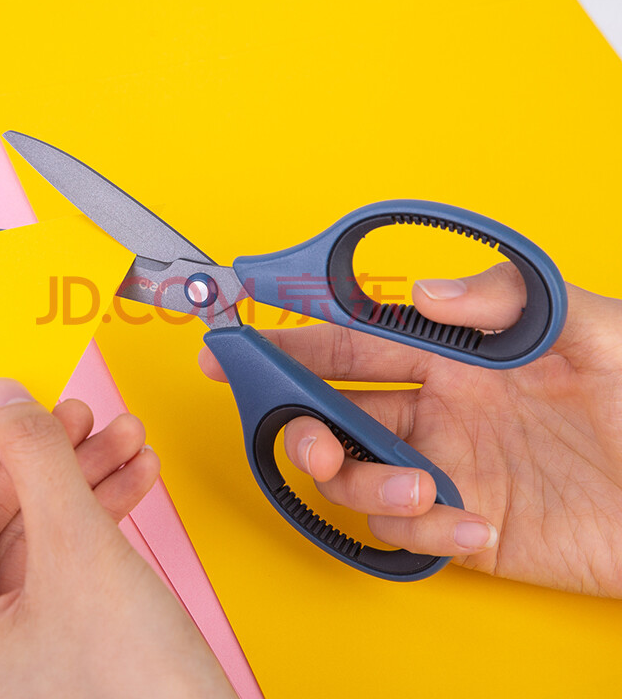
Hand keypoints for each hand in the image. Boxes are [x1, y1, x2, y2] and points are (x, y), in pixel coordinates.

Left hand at [0, 379, 235, 698]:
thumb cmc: (132, 688)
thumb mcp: (76, 546)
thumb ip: (36, 459)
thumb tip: (5, 399)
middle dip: (43, 458)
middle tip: (76, 416)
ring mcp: (20, 636)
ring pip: (39, 527)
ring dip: (84, 474)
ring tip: (123, 437)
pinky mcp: (67, 630)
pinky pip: (71, 550)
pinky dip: (102, 507)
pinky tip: (134, 475)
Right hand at [200, 264, 621, 596]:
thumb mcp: (589, 327)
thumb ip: (506, 297)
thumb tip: (424, 292)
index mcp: (455, 360)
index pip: (353, 345)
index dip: (294, 342)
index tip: (241, 343)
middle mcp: (438, 413)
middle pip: (333, 413)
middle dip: (299, 423)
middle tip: (303, 436)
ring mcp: (447, 470)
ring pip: (355, 478)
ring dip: (362, 486)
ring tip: (417, 489)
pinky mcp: (466, 528)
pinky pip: (408, 537)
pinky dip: (426, 535)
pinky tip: (474, 524)